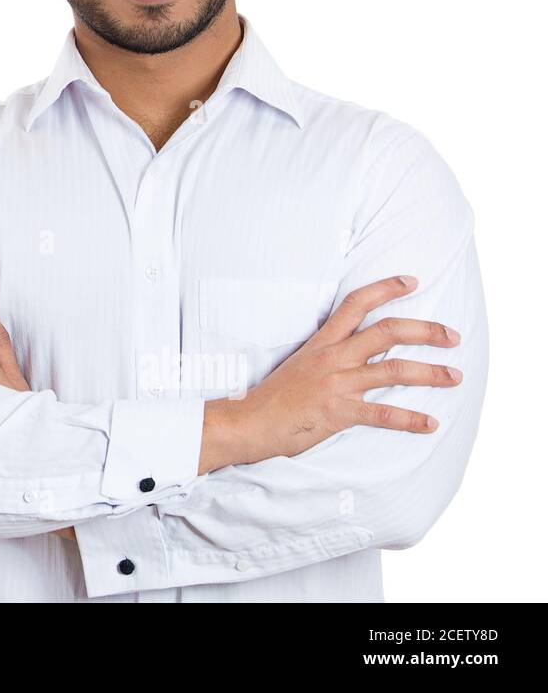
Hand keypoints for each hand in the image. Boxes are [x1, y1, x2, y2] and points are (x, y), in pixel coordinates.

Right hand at [225, 274, 463, 466]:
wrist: (251, 420)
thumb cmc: (275, 395)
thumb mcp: (300, 362)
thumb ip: (327, 354)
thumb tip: (354, 350)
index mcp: (323, 342)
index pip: (357, 304)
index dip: (386, 289)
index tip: (413, 282)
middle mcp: (333, 357)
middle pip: (388, 332)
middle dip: (425, 331)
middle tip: (452, 335)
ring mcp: (337, 383)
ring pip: (394, 370)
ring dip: (431, 373)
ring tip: (455, 376)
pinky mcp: (339, 412)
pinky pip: (383, 414)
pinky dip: (411, 420)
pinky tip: (431, 423)